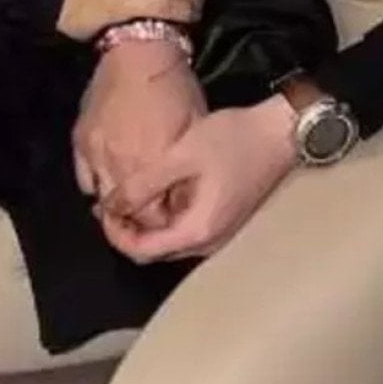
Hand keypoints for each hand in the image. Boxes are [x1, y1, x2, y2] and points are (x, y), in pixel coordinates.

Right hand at [73, 43, 206, 229]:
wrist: (139, 51)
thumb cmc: (175, 86)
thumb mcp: (193, 128)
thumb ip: (184, 167)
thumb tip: (180, 196)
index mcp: (151, 164)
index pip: (153, 217)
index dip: (163, 221)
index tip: (169, 215)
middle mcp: (119, 165)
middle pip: (125, 213)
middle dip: (138, 217)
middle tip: (148, 211)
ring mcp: (95, 153)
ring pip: (101, 199)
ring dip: (115, 204)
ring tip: (128, 201)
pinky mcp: (80, 140)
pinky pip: (83, 178)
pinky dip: (96, 183)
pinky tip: (109, 179)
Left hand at [96, 98, 297, 263]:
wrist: (281, 131)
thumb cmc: (234, 139)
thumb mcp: (182, 154)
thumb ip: (143, 184)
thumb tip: (110, 205)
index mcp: (197, 231)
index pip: (142, 251)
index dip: (115, 233)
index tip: (101, 208)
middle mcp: (209, 243)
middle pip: (155, 251)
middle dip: (128, 229)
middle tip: (110, 200)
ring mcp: (219, 233)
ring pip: (170, 241)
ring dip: (145, 223)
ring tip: (129, 193)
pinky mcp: (224, 220)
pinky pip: (185, 229)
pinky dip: (165, 217)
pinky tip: (157, 190)